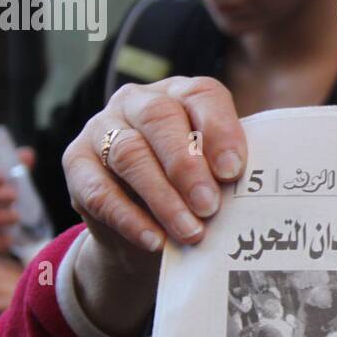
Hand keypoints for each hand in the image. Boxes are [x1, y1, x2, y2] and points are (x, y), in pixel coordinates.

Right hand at [62, 77, 245, 336]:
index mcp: (181, 94)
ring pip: (129, 154)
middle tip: (210, 206)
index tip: (234, 171)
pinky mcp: (75, 162)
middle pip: (159, 119)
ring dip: (163, 197)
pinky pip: (99, 190)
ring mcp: (101, 127)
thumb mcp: (214, 178)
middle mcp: (138, 101)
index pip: (201, 96)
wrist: (143, 232)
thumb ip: (229, 172)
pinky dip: (129, 219)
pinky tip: (154, 241)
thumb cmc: (192, 193)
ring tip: (191, 231)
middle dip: (187, 165)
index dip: (219, 130)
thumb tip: (261, 188)